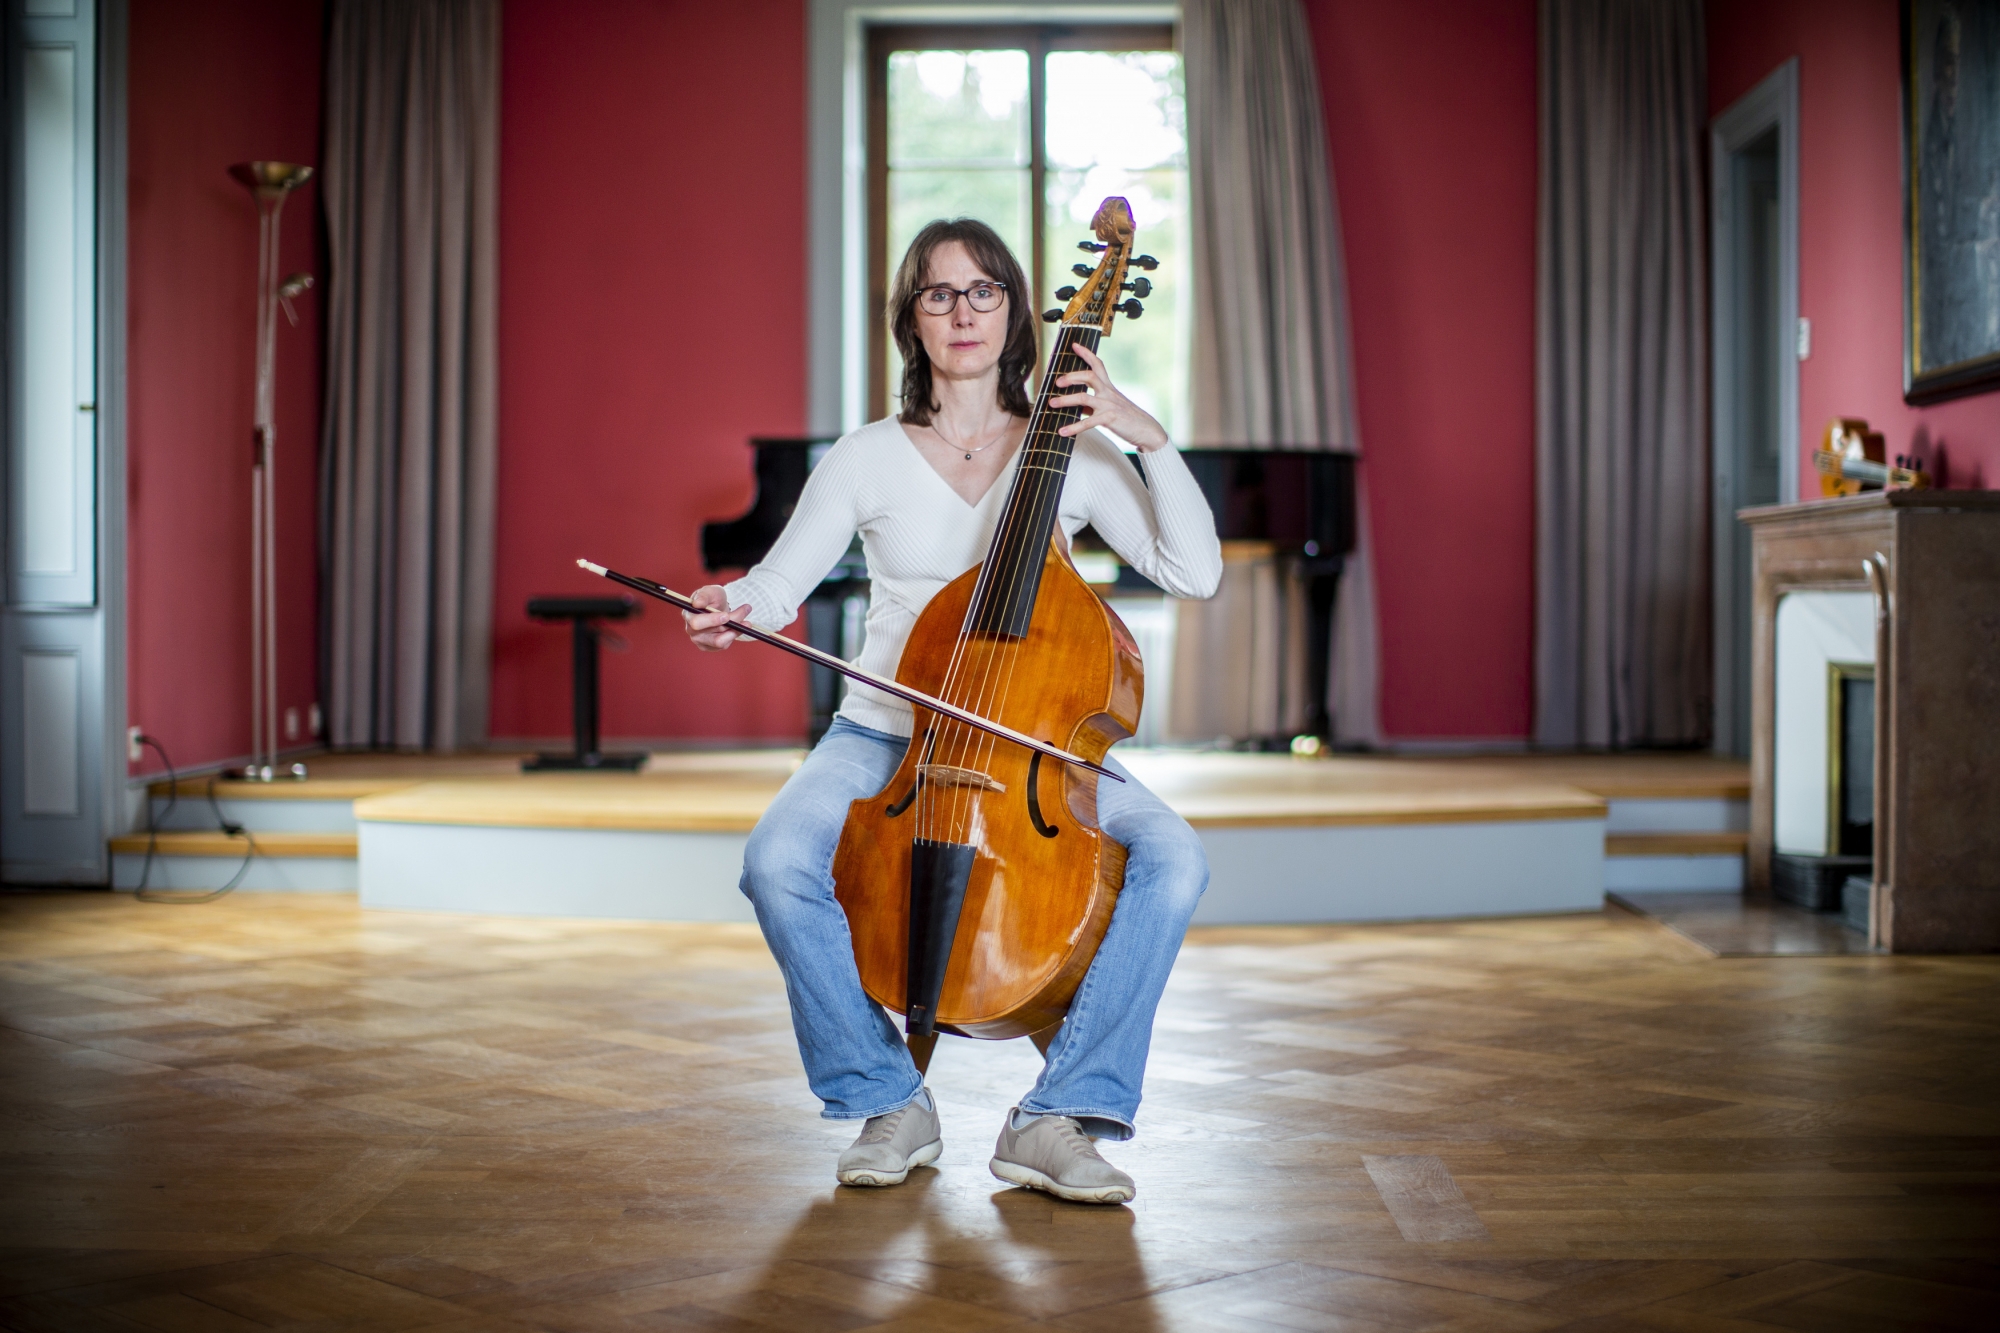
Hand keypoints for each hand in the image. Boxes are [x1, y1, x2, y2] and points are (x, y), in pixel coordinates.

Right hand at [682, 583, 749, 650]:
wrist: (719, 606)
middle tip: (744, 616)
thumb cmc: (712, 598)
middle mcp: (691, 630)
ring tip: (747, 622)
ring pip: (720, 642)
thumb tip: (697, 603)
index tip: (726, 615)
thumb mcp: (710, 591)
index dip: (712, 620)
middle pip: (710, 634)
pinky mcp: (709, 647)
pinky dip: (734, 635)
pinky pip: (724, 646)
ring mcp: (700, 640)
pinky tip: (739, 627)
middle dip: (729, 625)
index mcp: (688, 615)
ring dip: (736, 631)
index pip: (696, 623)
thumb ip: (704, 595)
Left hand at [1049, 342, 1168, 451]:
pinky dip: (1073, 427)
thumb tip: (1077, 407)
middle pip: (1089, 375)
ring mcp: (1109, 405)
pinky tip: (1062, 432)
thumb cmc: (1128, 418)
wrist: (1146, 430)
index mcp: (1109, 387)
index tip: (1074, 345)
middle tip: (1057, 381)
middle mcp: (1108, 393)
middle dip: (1071, 376)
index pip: (1098, 365)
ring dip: (1065, 400)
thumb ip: (1094, 404)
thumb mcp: (1111, 407)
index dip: (1086, 354)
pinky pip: (1088, 422)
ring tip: (1051, 403)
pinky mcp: (1109, 419)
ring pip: (1084, 398)